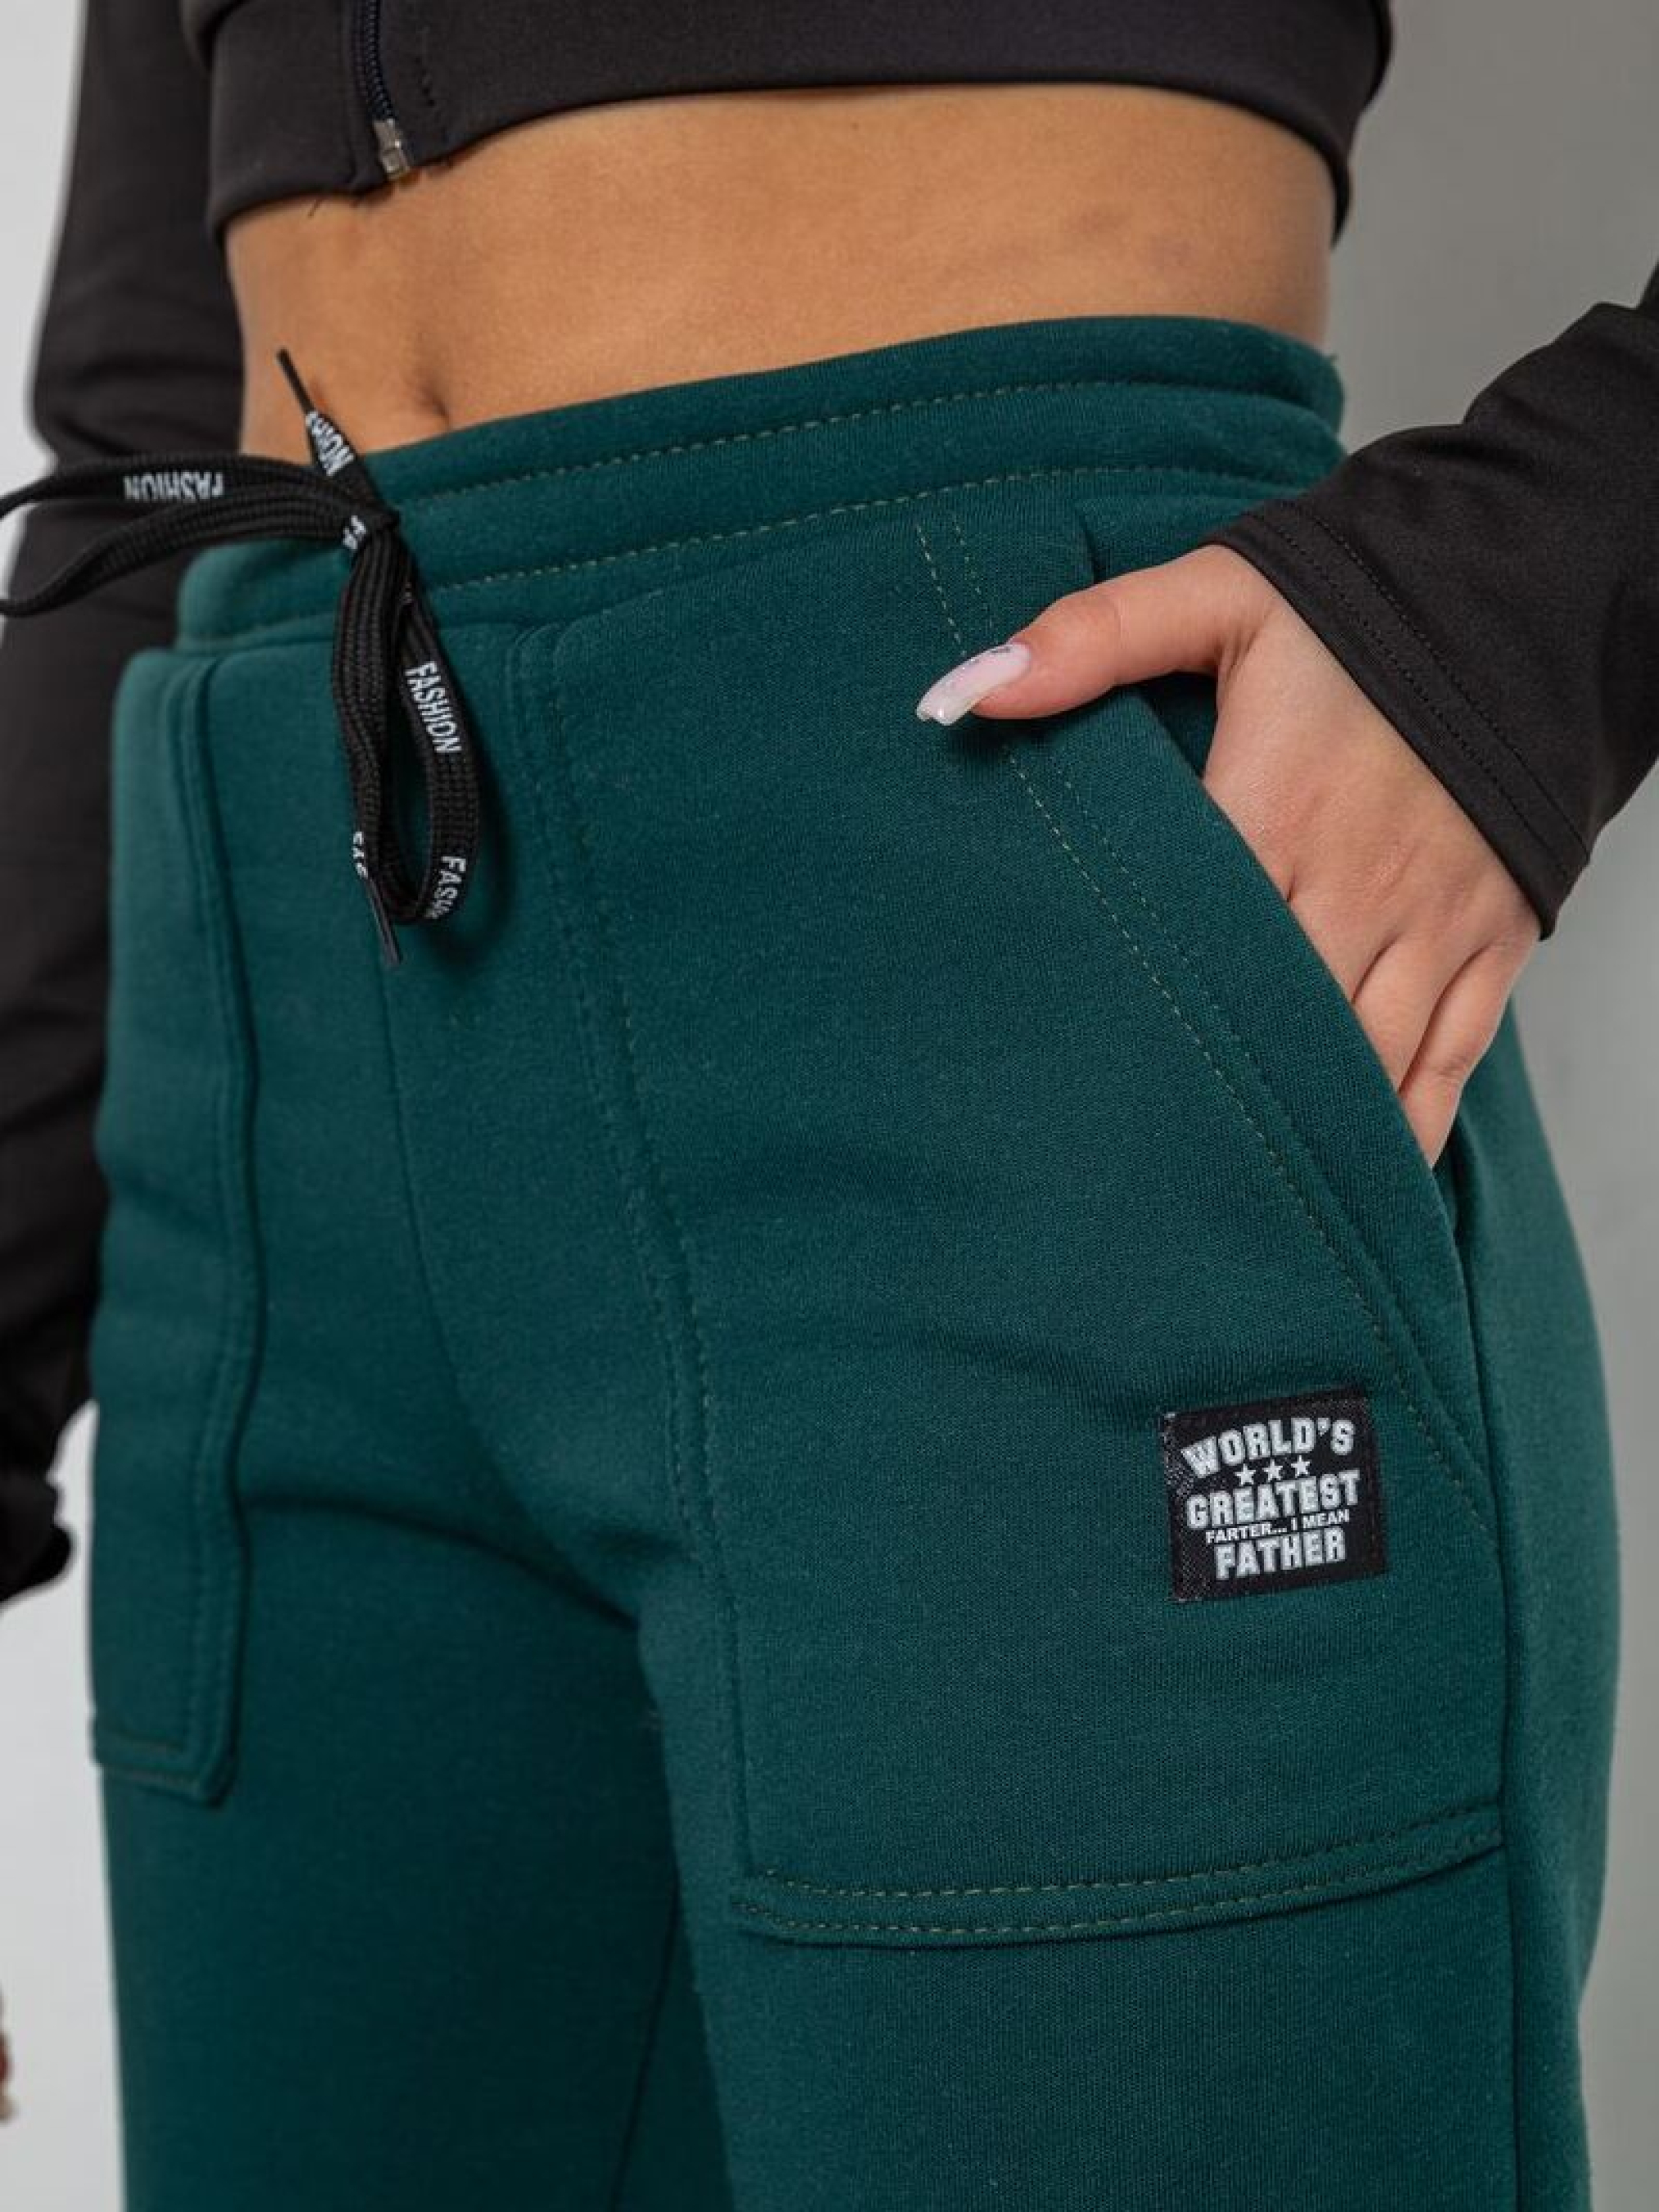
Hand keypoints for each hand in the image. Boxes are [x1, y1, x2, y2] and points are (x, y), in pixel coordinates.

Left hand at [916, 546, 1539, 1164]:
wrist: (1521, 592)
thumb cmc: (1358, 608)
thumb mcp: (1220, 595)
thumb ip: (1092, 638)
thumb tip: (963, 695)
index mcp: (1275, 813)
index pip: (1192, 942)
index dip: (1133, 1013)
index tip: (1067, 1074)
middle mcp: (1358, 886)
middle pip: (1274, 1026)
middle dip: (1209, 1093)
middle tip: (1129, 1166)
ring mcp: (1434, 924)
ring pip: (1364, 1064)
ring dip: (1302, 1128)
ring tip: (1224, 1193)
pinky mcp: (1494, 942)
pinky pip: (1449, 1065)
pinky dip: (1401, 1127)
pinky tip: (1352, 1173)